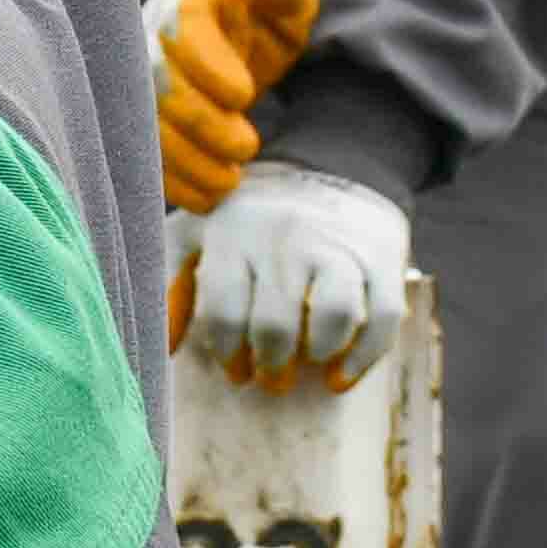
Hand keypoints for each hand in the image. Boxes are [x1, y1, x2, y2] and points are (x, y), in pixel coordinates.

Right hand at [143, 0, 320, 216]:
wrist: (233, 35)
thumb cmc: (263, 12)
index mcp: (191, 5)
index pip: (185, 33)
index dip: (208, 67)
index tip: (246, 93)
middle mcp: (158, 46)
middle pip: (161, 89)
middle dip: (203, 124)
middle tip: (247, 146)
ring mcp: (146, 88)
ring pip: (148, 129)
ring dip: (187, 163)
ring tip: (230, 181)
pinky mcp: (148, 125)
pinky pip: (148, 159)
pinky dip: (174, 185)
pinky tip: (210, 198)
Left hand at [183, 158, 404, 391]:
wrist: (326, 170)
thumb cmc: (248, 221)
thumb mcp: (197, 236)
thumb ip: (170, 285)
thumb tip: (163, 345)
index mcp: (233, 233)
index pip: (223, 312)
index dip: (227, 353)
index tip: (234, 368)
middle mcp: (286, 237)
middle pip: (275, 324)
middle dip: (270, 365)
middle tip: (270, 376)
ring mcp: (338, 244)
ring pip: (335, 316)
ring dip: (317, 355)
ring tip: (308, 363)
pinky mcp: (383, 255)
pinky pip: (382, 316)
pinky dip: (363, 356)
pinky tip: (340, 377)